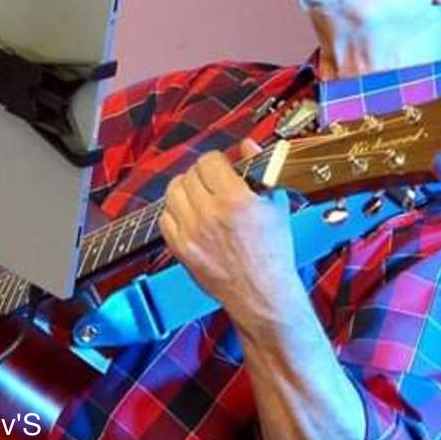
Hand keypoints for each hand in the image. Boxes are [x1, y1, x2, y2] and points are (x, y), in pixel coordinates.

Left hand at [158, 145, 303, 333]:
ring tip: (199, 195)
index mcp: (236, 200)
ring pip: (172, 192)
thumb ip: (261, 170)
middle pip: (190, 174)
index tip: (223, 167)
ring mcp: (191, 232)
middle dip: (202, 174)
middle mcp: (210, 214)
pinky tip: (190, 216)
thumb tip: (247, 146)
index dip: (217, 161)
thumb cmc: (272, 253)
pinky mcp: (180, 248)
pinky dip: (175, 212)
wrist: (262, 293)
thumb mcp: (276, 205)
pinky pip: (165, 217)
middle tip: (212, 182)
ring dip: (185, 189)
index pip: (209, 161)